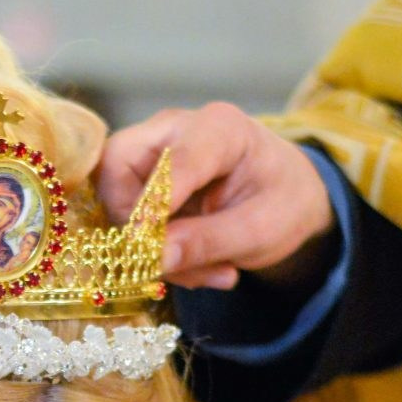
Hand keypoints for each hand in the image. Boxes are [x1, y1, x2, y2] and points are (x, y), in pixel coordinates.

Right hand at [97, 102, 333, 289]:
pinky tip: (194, 266)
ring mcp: (153, 151)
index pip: (171, 162)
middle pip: (118, 164)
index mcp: (220, 128)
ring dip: (146, 244)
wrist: (287, 196)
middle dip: (133, 223)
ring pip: (114, 194)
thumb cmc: (283, 202)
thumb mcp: (261, 231)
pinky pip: (124, 214)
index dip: (152, 206)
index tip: (146, 248)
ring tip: (200, 272)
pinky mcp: (142, 179)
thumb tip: (154, 258)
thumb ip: (208, 242)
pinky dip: (152, 249)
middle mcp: (175, 129)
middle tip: (167, 263)